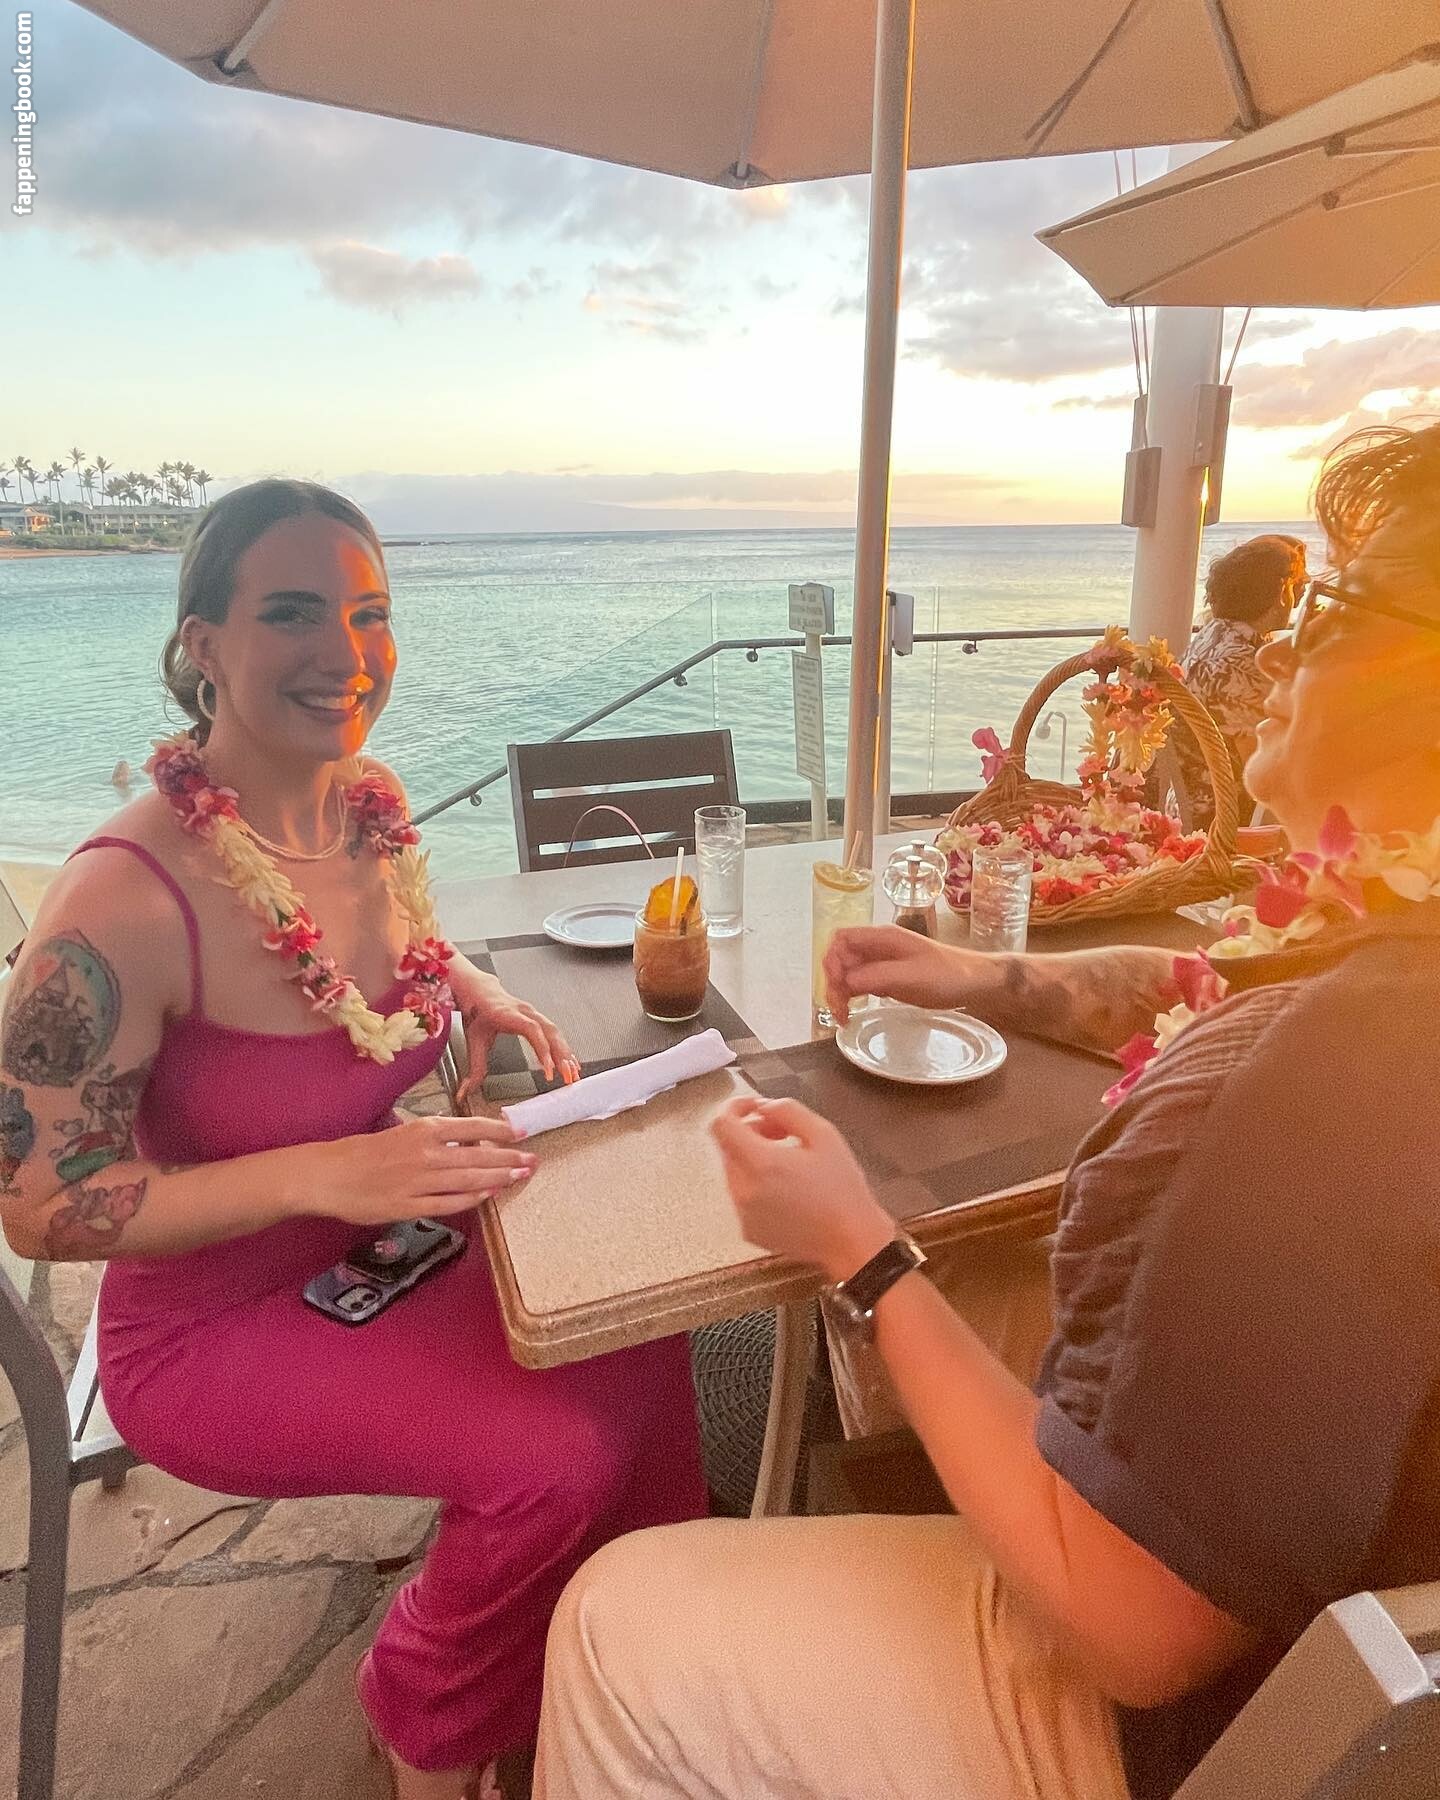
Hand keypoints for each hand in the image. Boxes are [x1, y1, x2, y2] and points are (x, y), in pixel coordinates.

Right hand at [301, 1113, 537, 1225]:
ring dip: (499, 1177)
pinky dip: (472, 1199)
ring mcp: (419, 1181)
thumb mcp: (402, 1132)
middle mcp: (426, 1153)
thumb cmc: (363, 1152)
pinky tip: (490, 1195)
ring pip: (469, 1179)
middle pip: (478, 1155)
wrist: (329, 1175)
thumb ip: (432, 1136)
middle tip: (533, 1159)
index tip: (522, 1133)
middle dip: (509, 1157)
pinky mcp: (410, 1206)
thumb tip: (465, 1138)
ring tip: (520, 1176)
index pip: (472, 1126)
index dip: (501, 1131)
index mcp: (423, 1129)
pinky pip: (449, 1203)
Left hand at [455, 987, 579, 1108]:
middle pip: (550, 1032)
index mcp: (509, 1014)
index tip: (548, 1070)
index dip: (543, 1050)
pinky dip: (564, 1049)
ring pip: (556, 1033)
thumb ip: (474, 1068)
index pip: (532, 1030)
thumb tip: (466, 1092)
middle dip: (561, 1056)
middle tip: (567, 1077)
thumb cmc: (478, 1013)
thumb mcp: (473, 1041)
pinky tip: (571, 1063)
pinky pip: (555, 1033)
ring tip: (572, 1074)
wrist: (480, 992)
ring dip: (566, 1054)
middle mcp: (526, 1012)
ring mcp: (535, 1014)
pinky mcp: (539, 1019)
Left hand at [710, 1096, 894, 1280]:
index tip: (754, 1107)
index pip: (721, 1125)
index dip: (734, 1108)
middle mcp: (743, 1190)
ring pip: (734, 1170)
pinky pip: (742, 1195)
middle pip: (728, 1147)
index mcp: (760, 1164)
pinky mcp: (749, 1230)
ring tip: (789, 1161)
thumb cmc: (843, 1189)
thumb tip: (763, 1107)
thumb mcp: (824, 1135)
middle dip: (750, 1132)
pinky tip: (787, 1188)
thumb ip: (788, 1110)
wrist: (852, 1242)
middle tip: (782, 1133)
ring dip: (753, 1157)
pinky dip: (756, 1183)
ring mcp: (743, 1214)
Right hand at [823, 925, 976, 1025]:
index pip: (843, 939)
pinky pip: (860, 984)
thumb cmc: (948, 975)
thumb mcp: (912, 976)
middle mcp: (879, 947)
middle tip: (838, 1008)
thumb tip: (846, 982)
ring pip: (848, 973)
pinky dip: (851, 997)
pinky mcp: (888, 978)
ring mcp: (883, 963)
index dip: (832, 959)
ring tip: (842, 1017)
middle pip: (841, 958)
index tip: (836, 984)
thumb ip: (878, 976)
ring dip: (839, 992)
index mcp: (883, 938)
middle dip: (833, 981)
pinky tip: (851, 1013)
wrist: (975, 982)